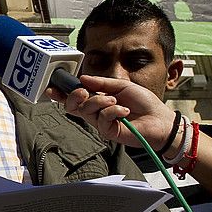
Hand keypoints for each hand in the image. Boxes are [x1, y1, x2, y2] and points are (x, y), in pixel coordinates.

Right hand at [47, 75, 175, 149]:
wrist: (160, 119)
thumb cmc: (144, 102)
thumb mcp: (122, 85)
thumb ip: (102, 83)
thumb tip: (83, 79)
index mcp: (98, 100)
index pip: (76, 98)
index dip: (62, 95)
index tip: (51, 89)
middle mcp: (97, 112)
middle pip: (74, 106)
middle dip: (75, 96)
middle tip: (84, 91)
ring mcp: (102, 123)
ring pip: (87, 111)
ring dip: (100, 101)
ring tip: (115, 101)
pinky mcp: (109, 132)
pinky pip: (102, 119)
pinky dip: (113, 111)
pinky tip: (125, 112)